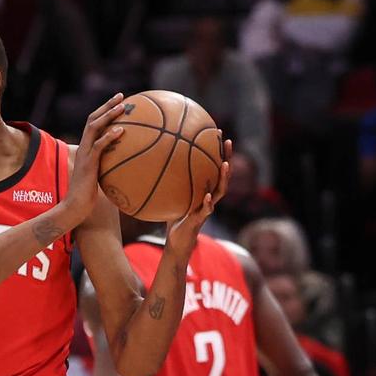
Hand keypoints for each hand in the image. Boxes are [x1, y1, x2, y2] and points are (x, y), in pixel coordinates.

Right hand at [61, 93, 128, 225]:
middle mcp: (83, 148)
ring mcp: (85, 155)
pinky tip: (121, 131)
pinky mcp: (88, 164)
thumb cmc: (87, 197)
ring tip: (123, 107)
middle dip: (107, 106)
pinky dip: (109, 137)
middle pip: (92, 119)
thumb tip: (124, 166)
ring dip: (109, 115)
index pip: (93, 125)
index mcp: (85, 149)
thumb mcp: (99, 177)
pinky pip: (99, 147)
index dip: (104, 111)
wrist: (74, 207)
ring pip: (94, 128)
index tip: (118, 102)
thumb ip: (108, 167)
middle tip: (122, 96)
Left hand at [164, 138, 232, 254]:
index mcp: (203, 190)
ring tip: (225, 164)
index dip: (216, 151)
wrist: (176, 243)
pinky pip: (206, 211)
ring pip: (219, 191)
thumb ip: (165, 183)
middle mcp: (208, 197)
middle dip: (226, 157)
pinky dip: (207, 203)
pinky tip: (207, 195)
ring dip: (224, 178)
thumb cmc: (173, 219)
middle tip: (227, 140)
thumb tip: (149, 164)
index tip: (216, 133)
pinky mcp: (199, 221)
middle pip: (222, 174)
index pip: (212, 167)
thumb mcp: (169, 197)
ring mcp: (206, 209)